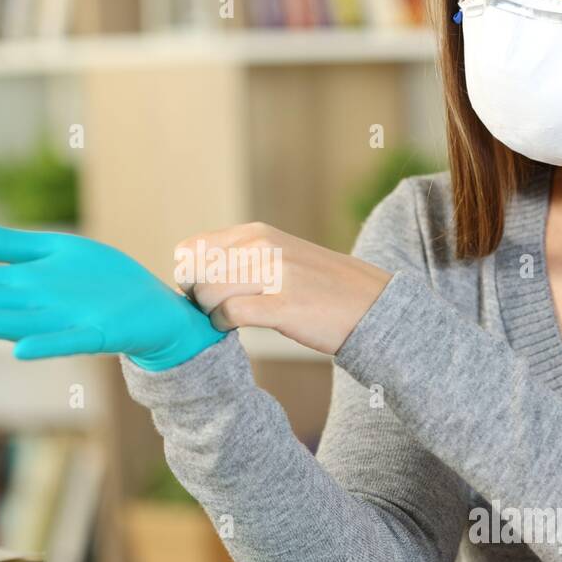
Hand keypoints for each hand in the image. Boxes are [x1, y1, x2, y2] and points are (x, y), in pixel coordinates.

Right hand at [0, 224, 224, 370]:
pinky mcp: (96, 333)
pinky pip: (67, 341)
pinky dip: (45, 345)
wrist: (154, 307)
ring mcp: (63, 320)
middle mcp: (33, 304)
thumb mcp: (51, 251)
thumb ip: (5, 245)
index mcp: (20, 283)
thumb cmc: (101, 280)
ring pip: (15, 323)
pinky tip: (22, 349)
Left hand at [175, 222, 391, 354]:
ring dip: (210, 313)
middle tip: (214, 311)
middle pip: (195, 273)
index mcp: (256, 233)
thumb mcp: (278, 255)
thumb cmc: (319, 287)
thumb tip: (193, 273)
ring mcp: (274, 274)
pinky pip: (230, 314)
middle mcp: (262, 247)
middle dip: (197, 298)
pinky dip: (224, 325)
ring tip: (227, 320)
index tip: (202, 292)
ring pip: (209, 293)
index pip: (191, 249)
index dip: (188, 275)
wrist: (372, 305)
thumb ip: (239, 257)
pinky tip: (236, 329)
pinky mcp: (283, 305)